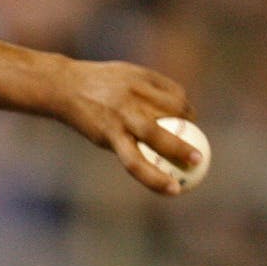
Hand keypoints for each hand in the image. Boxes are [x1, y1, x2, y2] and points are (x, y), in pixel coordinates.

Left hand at [55, 59, 199, 195]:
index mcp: (110, 135)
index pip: (135, 163)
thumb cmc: (89, 116)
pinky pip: (171, 89)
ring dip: (188, 118)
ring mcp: (132, 92)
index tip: (175, 191)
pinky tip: (182, 105)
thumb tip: (163, 159)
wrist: (68, 84)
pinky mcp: (140, 75)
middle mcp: (122, 114)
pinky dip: (180, 100)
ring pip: (173, 107)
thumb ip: (130, 143)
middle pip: (157, 136)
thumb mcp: (103, 134)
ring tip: (191, 125)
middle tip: (198, 160)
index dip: (156, 179)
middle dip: (181, 149)